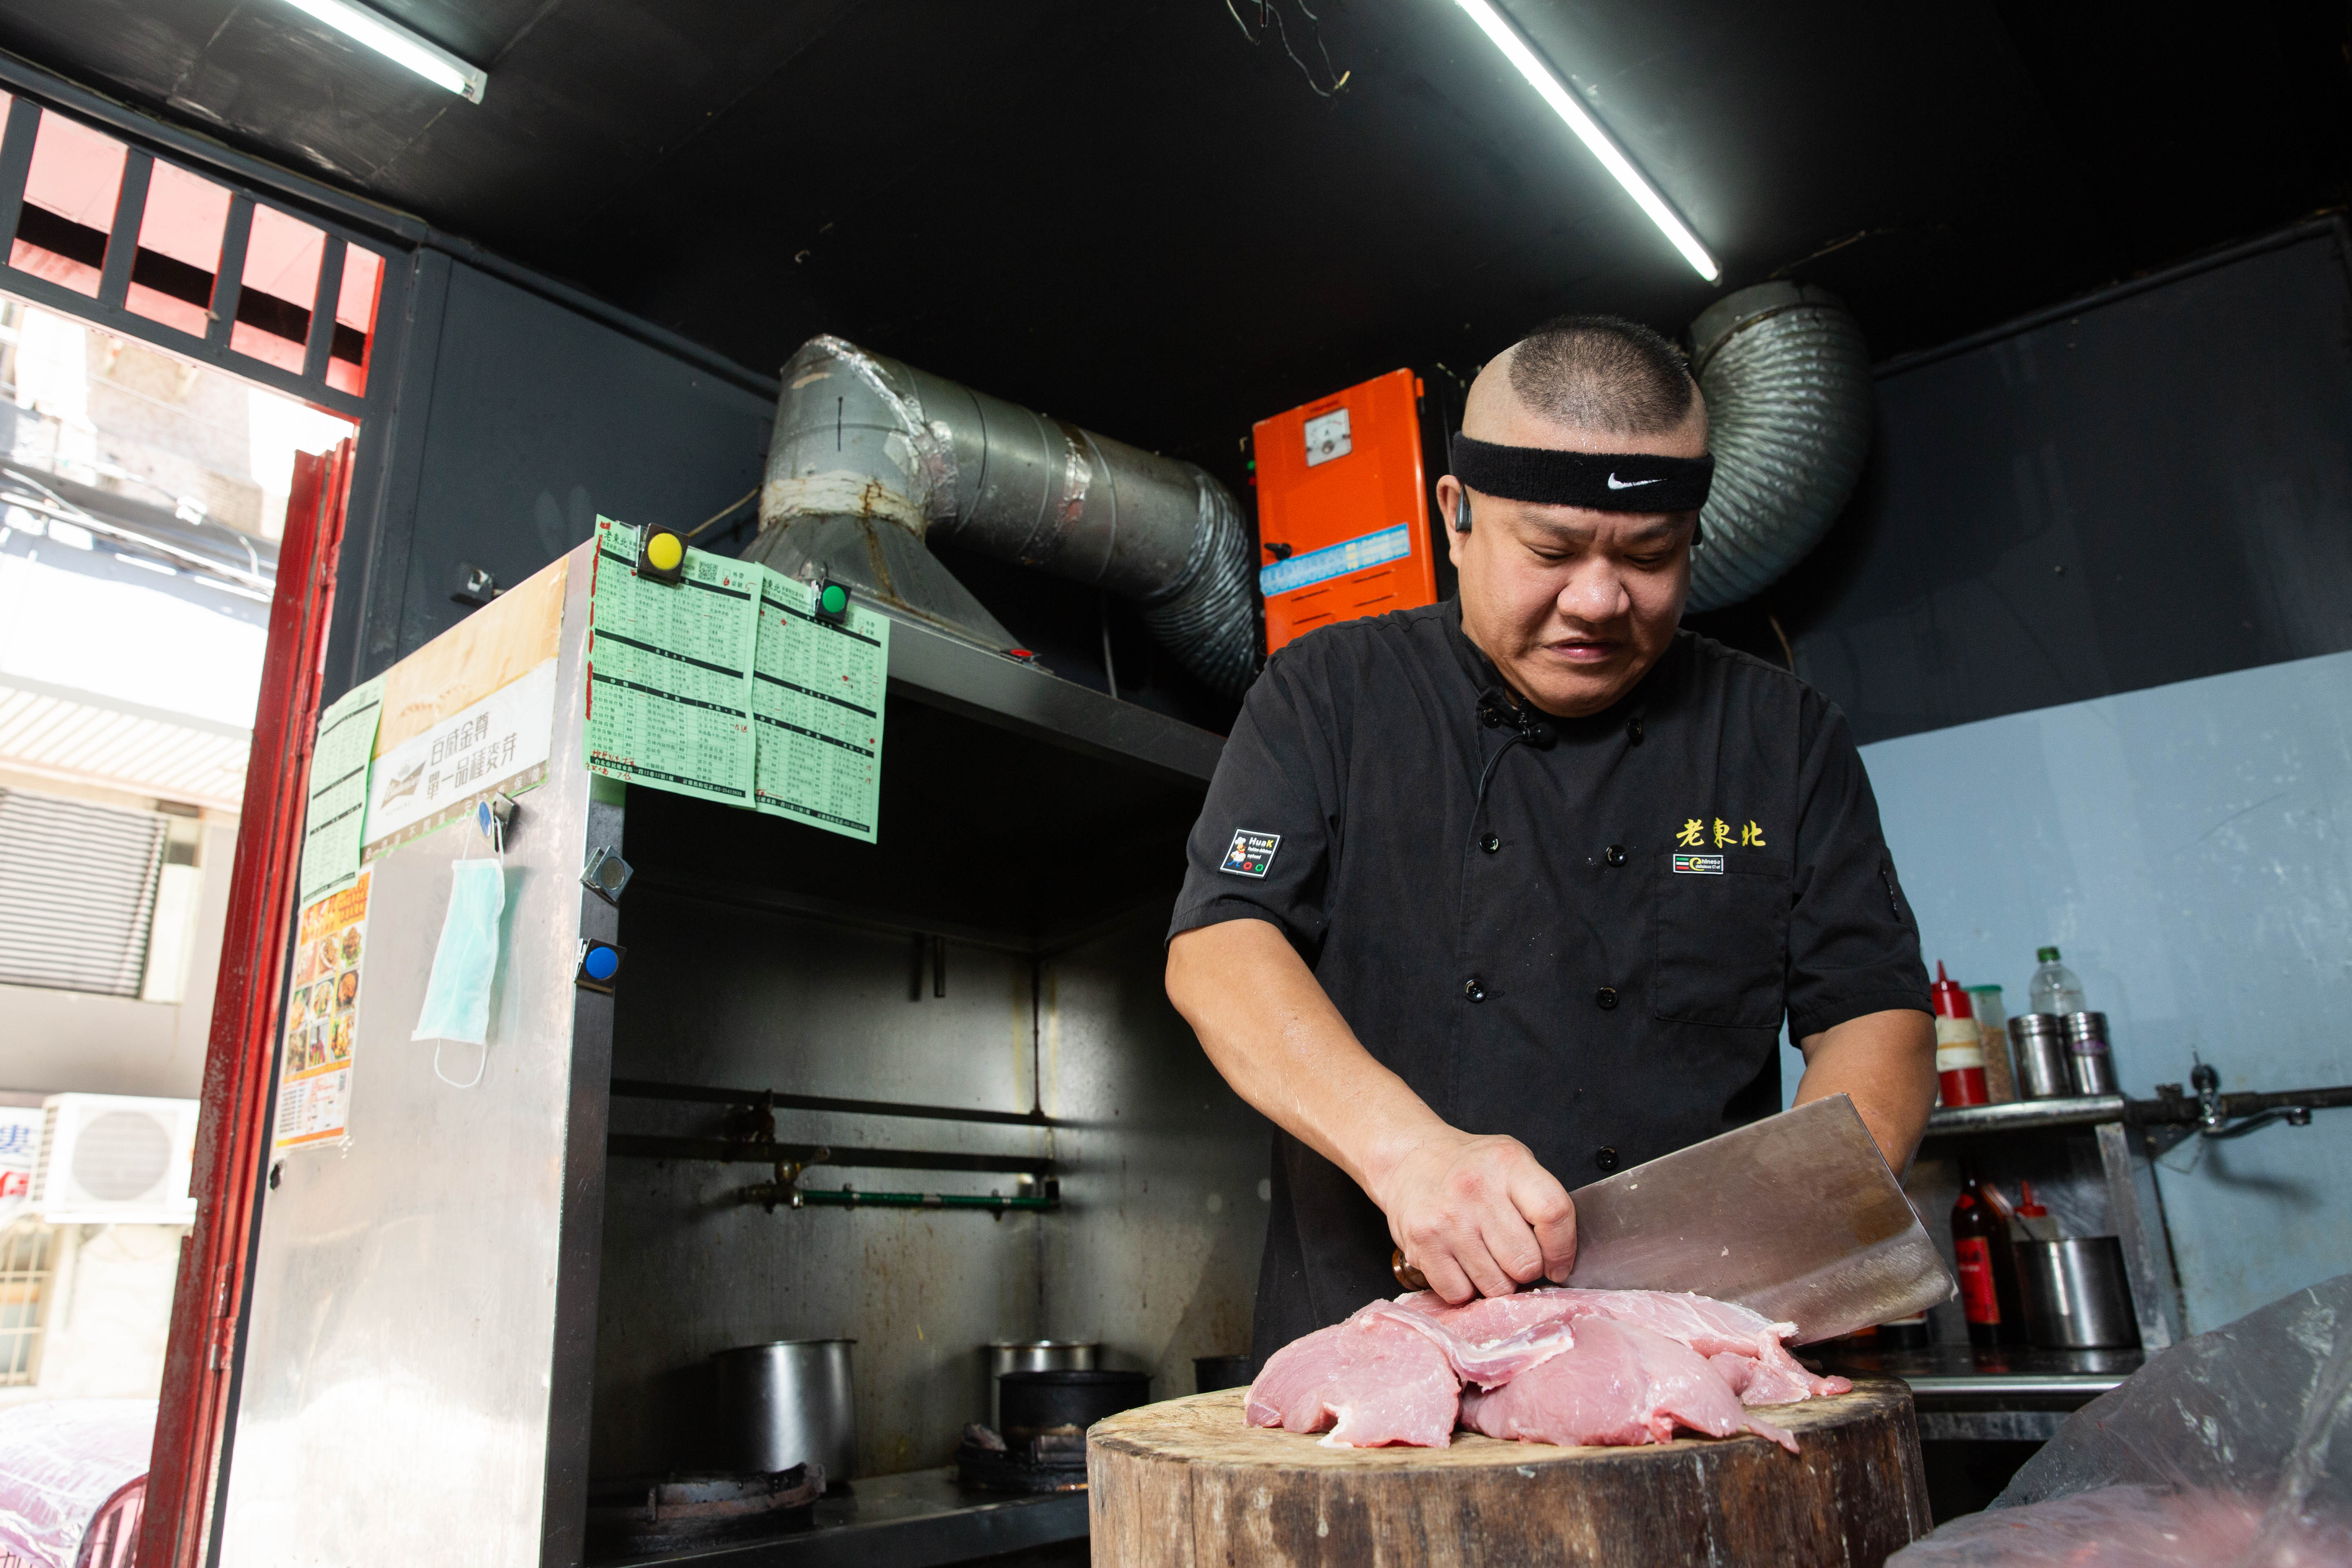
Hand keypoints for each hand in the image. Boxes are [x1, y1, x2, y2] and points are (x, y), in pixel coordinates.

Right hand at [1372, 1130, 1576, 1303]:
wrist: (1410, 1160)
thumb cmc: (1470, 1167)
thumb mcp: (1513, 1162)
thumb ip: (1542, 1201)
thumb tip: (1561, 1262)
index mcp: (1508, 1163)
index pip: (1553, 1213)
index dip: (1562, 1250)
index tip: (1558, 1265)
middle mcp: (1475, 1189)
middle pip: (1526, 1262)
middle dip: (1525, 1269)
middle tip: (1511, 1255)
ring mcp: (1446, 1219)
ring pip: (1496, 1286)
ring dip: (1496, 1281)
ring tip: (1484, 1256)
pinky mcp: (1422, 1244)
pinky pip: (1460, 1294)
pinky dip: (1465, 1288)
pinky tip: (1460, 1263)